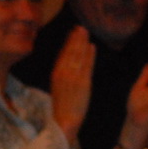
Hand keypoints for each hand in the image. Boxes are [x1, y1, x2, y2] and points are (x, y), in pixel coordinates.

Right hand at [50, 26, 95, 143]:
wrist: (64, 121)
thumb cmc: (62, 106)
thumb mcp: (59, 88)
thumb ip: (63, 75)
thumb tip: (67, 63)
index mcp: (55, 74)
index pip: (63, 54)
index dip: (68, 42)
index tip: (72, 32)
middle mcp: (63, 74)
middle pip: (70, 52)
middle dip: (75, 39)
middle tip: (81, 27)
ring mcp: (73, 78)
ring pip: (78, 56)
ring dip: (82, 43)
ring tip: (86, 32)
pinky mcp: (83, 83)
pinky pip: (87, 66)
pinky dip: (89, 55)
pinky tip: (92, 46)